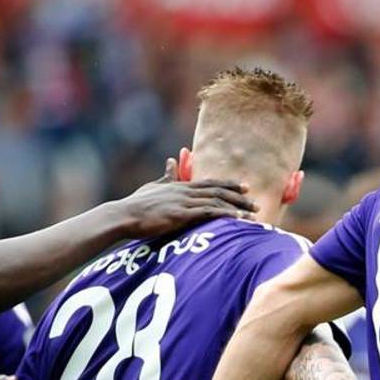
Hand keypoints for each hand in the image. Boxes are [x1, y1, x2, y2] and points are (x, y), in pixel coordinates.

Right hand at [117, 176, 257, 239]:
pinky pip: (209, 212)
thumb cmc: (136, 205)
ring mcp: (184, 202)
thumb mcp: (153, 187)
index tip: (245, 186)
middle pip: (218, 191)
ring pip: (217, 201)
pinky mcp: (181, 214)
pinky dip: (226, 214)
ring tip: (253, 214)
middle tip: (256, 201)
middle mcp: (185, 191)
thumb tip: (171, 161)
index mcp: (180, 186)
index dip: (229, 184)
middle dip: (239, 196)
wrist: (124, 215)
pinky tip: (238, 219)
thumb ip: (166, 176)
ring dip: (237, 207)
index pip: (210, 183)